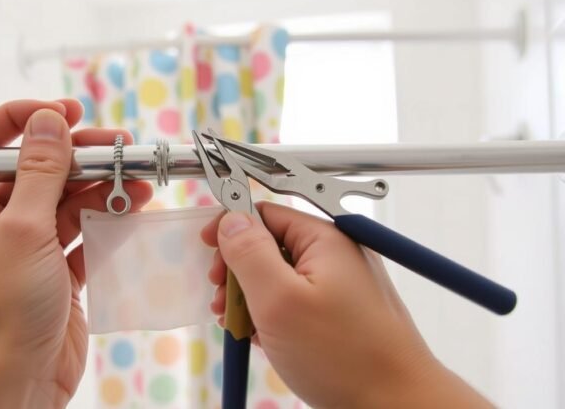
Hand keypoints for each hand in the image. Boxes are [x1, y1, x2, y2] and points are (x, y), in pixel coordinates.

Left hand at [0, 100, 151, 407]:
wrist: (15, 385)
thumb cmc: (0, 312)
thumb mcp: (21, 231)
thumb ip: (39, 171)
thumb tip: (48, 120)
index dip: (19, 119)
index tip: (62, 112)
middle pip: (30, 168)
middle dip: (74, 155)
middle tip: (114, 144)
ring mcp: (19, 246)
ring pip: (60, 199)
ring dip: (98, 186)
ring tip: (135, 175)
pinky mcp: (50, 270)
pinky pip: (78, 231)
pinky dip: (103, 218)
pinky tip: (132, 205)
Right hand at [201, 202, 492, 408]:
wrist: (397, 405)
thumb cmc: (345, 356)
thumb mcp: (280, 300)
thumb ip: (249, 254)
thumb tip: (231, 220)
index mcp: (324, 239)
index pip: (266, 213)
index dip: (232, 229)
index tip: (207, 250)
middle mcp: (335, 255)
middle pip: (270, 245)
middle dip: (239, 271)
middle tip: (222, 299)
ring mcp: (340, 284)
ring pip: (280, 277)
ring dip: (252, 297)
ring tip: (239, 325)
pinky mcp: (340, 311)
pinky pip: (297, 301)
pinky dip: (274, 315)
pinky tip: (262, 337)